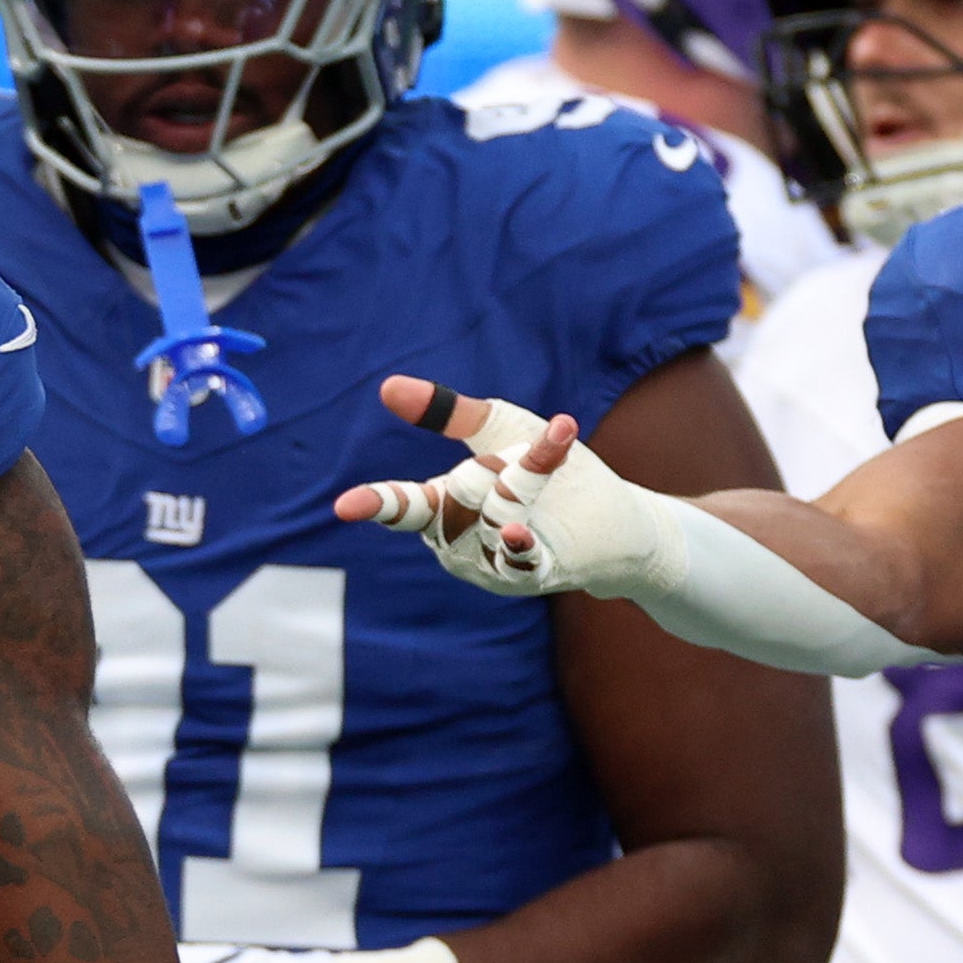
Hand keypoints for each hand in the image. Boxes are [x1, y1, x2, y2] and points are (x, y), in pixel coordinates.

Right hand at [335, 376, 682, 602]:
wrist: (617, 517)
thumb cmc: (553, 476)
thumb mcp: (500, 431)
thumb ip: (448, 413)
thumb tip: (387, 387)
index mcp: (446, 508)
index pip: (403, 507)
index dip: (376, 504)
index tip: (345, 507)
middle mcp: (461, 543)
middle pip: (458, 496)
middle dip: (495, 466)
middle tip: (539, 446)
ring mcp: (494, 566)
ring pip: (490, 516)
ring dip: (523, 480)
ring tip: (557, 446)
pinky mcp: (534, 575)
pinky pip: (517, 558)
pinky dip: (516, 542)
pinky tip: (519, 527)